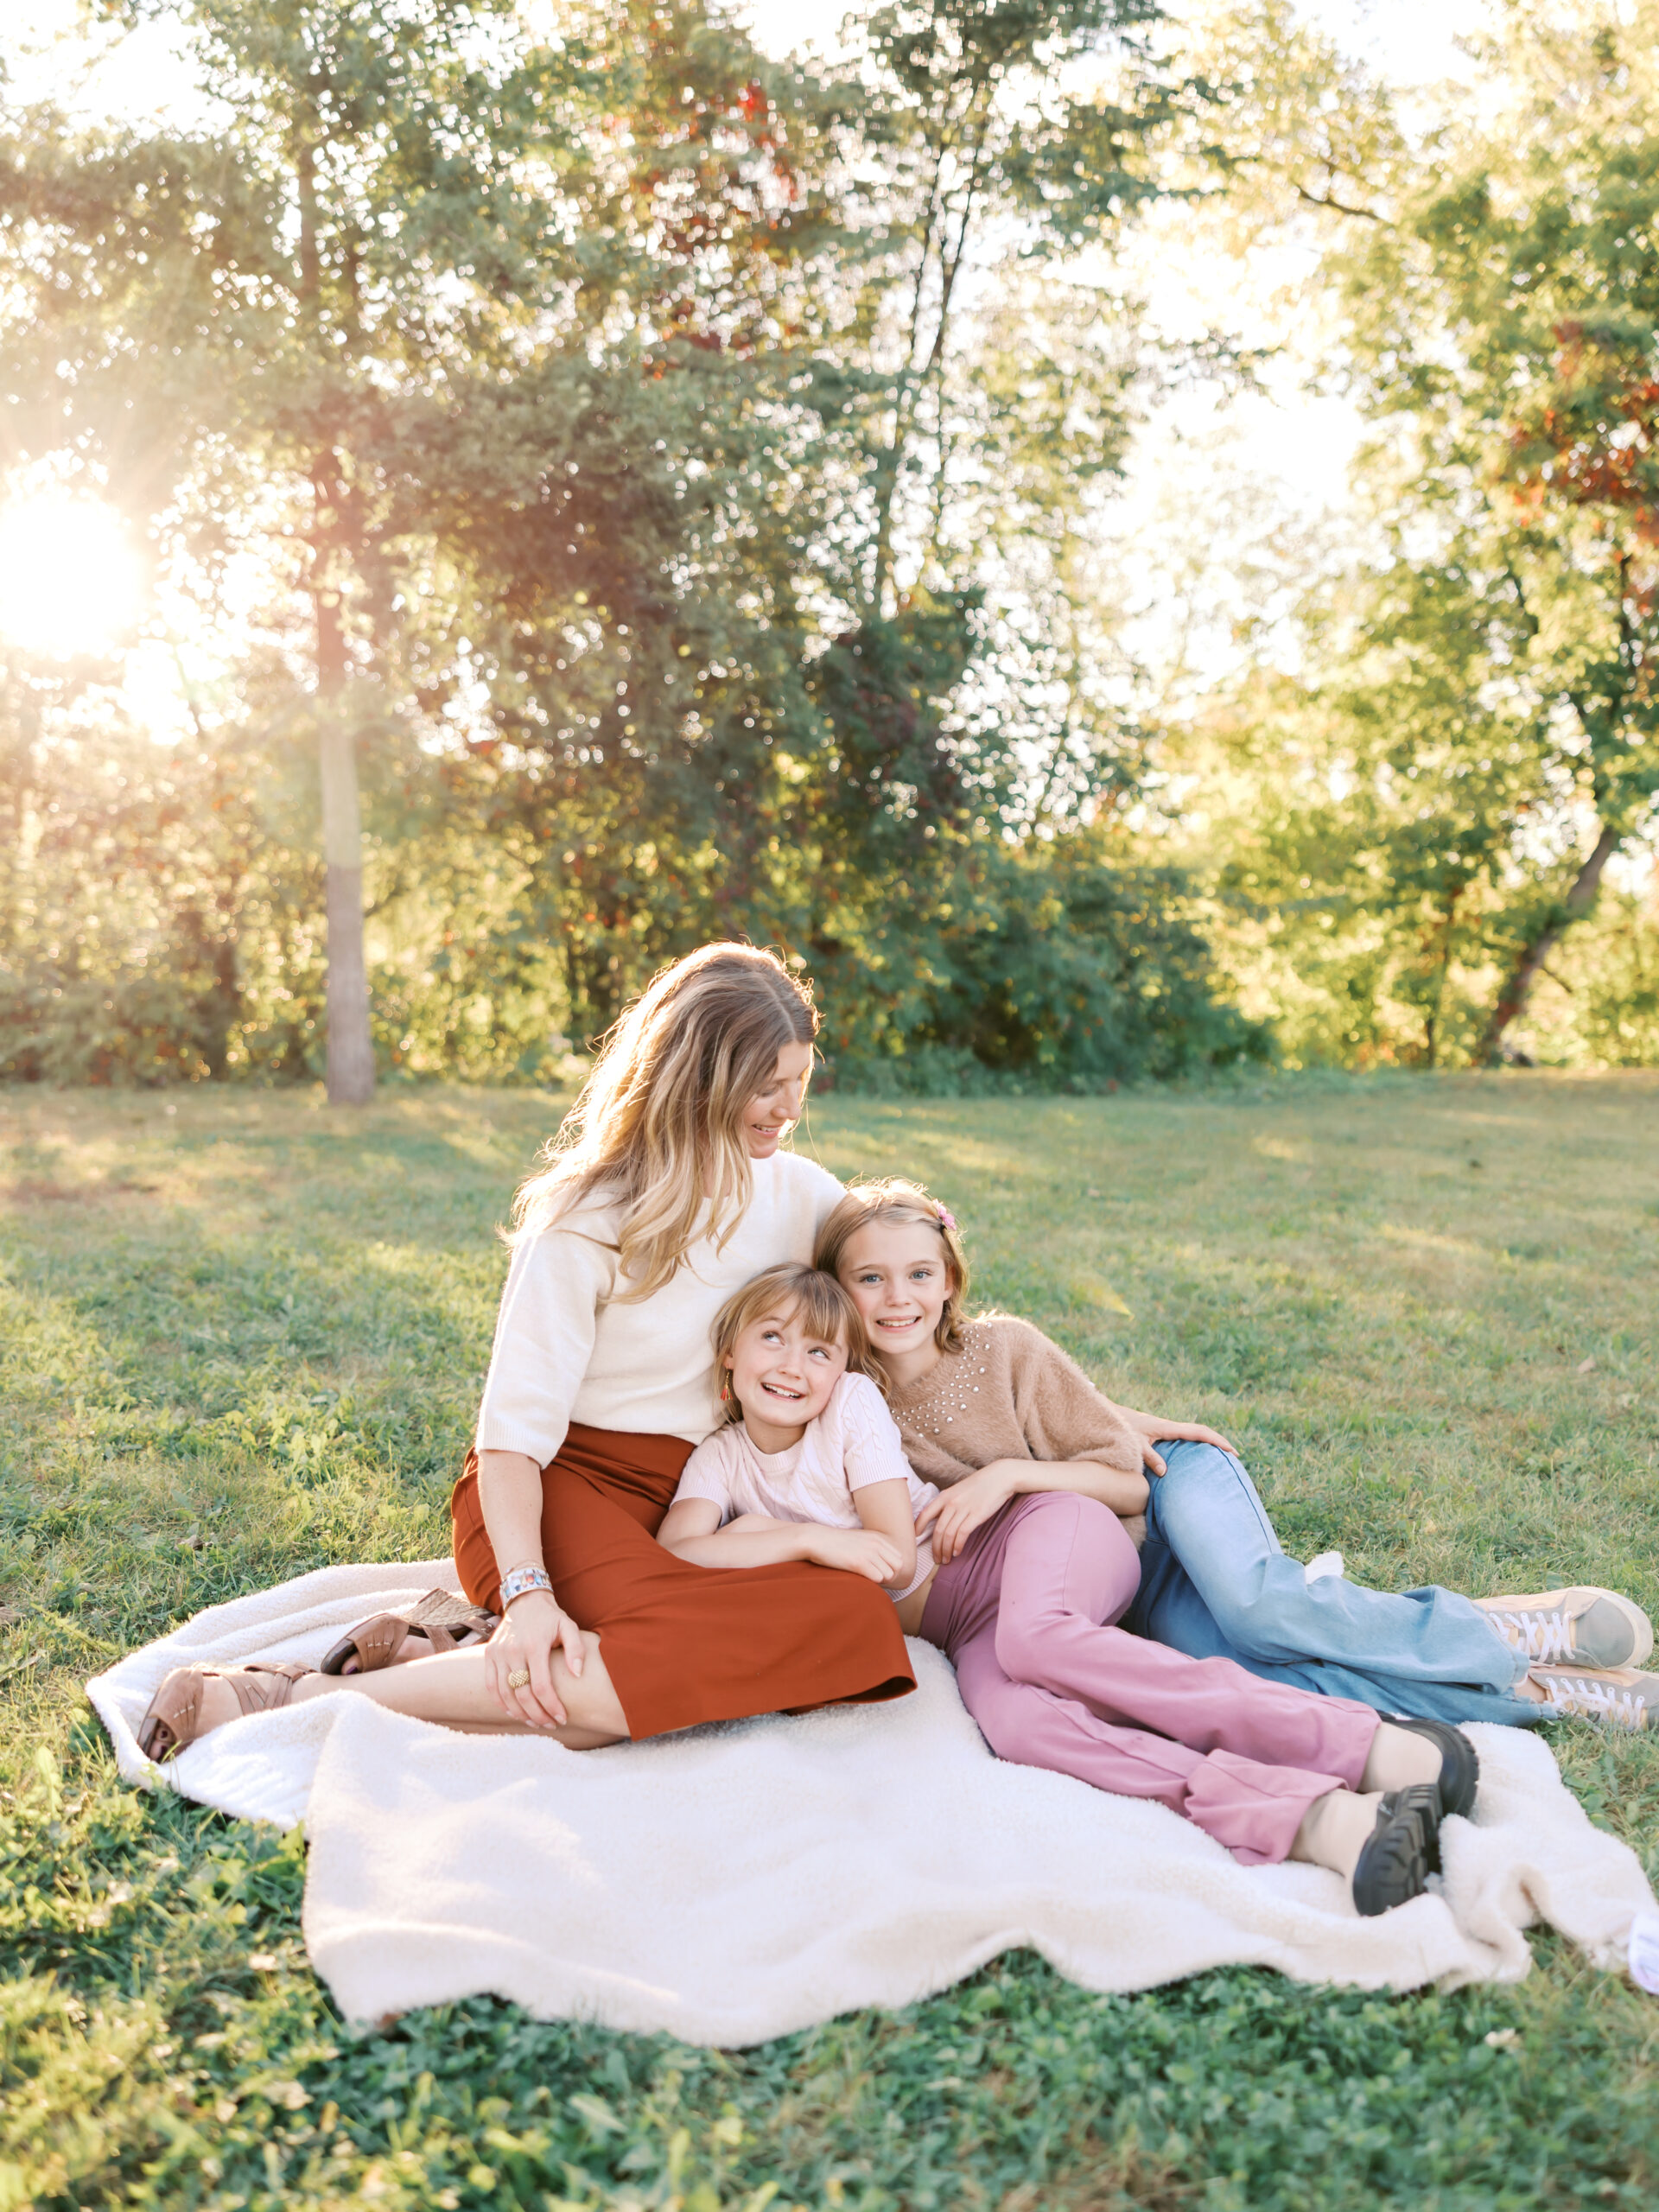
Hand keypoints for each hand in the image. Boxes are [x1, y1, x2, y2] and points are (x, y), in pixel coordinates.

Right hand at [486, 1589, 585, 1727]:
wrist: (524, 1599)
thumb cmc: (550, 1617)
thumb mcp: (568, 1626)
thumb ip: (575, 1649)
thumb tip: (577, 1674)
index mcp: (534, 1646)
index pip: (542, 1686)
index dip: (552, 1706)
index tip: (562, 1718)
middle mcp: (513, 1651)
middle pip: (522, 1694)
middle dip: (537, 1714)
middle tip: (550, 1724)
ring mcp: (498, 1653)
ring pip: (505, 1694)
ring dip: (519, 1713)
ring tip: (534, 1722)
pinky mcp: (489, 1654)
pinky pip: (491, 1685)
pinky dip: (501, 1703)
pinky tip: (514, 1712)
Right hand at [805, 1525, 905, 1584]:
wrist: (816, 1539)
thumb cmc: (836, 1543)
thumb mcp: (859, 1540)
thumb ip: (873, 1548)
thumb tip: (883, 1564)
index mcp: (878, 1538)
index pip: (899, 1558)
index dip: (891, 1568)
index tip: (878, 1571)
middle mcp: (876, 1544)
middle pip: (898, 1567)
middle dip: (889, 1575)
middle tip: (874, 1578)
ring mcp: (868, 1553)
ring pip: (889, 1575)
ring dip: (879, 1580)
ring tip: (865, 1578)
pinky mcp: (859, 1562)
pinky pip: (878, 1578)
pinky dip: (871, 1582)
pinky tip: (860, 1578)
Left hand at [915, 1463, 1016, 1561]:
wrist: (1000, 1477)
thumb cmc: (980, 1485)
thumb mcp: (959, 1490)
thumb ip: (949, 1503)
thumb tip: (941, 1519)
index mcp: (945, 1496)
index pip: (925, 1514)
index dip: (917, 1527)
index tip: (915, 1539)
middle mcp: (951, 1502)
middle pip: (937, 1530)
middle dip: (935, 1548)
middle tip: (936, 1559)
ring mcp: (963, 1508)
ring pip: (948, 1535)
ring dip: (945, 1550)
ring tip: (946, 1559)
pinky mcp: (976, 1515)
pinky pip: (961, 1534)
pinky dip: (957, 1546)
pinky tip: (957, 1552)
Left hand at [1119, 1412, 1237, 1476]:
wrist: (1111, 1415)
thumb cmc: (1122, 1428)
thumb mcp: (1135, 1444)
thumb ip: (1149, 1456)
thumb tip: (1165, 1472)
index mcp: (1168, 1427)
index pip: (1199, 1432)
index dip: (1217, 1440)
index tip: (1232, 1450)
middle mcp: (1171, 1427)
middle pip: (1201, 1432)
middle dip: (1218, 1442)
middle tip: (1234, 1457)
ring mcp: (1167, 1430)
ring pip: (1194, 1435)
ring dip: (1208, 1444)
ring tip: (1221, 1458)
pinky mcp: (1161, 1434)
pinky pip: (1184, 1439)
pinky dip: (1195, 1446)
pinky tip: (1196, 1458)